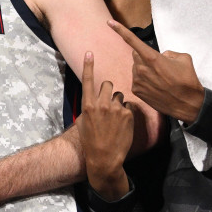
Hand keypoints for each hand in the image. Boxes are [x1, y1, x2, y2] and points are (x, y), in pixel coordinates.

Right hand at [78, 52, 132, 197]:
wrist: (104, 158)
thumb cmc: (91, 142)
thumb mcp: (83, 123)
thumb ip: (89, 108)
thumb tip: (94, 100)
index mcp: (88, 105)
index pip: (88, 80)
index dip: (88, 66)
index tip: (89, 53)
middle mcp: (101, 104)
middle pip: (107, 84)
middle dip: (108, 90)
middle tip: (108, 104)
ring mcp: (116, 109)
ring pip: (119, 95)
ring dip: (118, 102)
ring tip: (115, 119)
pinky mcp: (128, 114)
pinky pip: (128, 107)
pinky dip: (126, 113)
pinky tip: (122, 126)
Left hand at [107, 21, 204, 122]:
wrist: (187, 104)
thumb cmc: (187, 80)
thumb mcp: (183, 59)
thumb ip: (168, 52)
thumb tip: (160, 55)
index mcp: (152, 57)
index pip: (132, 40)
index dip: (120, 30)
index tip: (109, 23)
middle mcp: (141, 68)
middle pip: (136, 55)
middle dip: (145, 56)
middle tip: (159, 66)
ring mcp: (137, 80)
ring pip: (136, 67)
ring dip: (145, 69)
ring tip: (160, 79)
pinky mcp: (136, 90)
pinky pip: (136, 79)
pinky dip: (144, 80)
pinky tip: (155, 86)